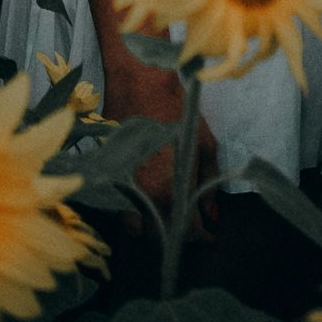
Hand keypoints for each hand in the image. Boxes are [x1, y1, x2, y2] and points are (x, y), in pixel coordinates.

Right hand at [104, 72, 221, 244]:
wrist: (137, 83)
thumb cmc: (175, 110)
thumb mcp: (204, 144)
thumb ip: (209, 183)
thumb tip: (212, 214)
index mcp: (172, 191)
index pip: (189, 231)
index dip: (202, 237)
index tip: (209, 235)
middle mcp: (145, 198)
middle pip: (161, 237)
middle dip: (178, 234)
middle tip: (190, 223)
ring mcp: (123, 190)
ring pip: (138, 231)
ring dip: (154, 228)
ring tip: (167, 213)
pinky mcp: (109, 180)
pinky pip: (121, 213)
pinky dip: (134, 215)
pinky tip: (146, 202)